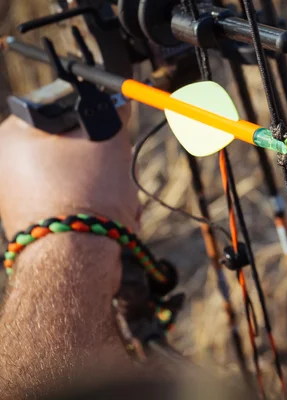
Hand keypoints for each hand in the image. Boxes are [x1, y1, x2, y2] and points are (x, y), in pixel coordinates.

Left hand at [0, 108, 138, 237]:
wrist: (77, 259)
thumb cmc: (85, 195)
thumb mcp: (106, 138)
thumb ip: (112, 113)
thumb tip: (118, 102)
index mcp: (13, 136)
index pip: (62, 110)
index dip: (95, 120)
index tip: (114, 134)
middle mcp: (10, 165)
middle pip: (76, 147)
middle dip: (108, 161)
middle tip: (117, 172)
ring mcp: (23, 196)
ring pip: (83, 176)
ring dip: (111, 186)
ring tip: (119, 201)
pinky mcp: (41, 221)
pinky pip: (78, 201)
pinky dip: (100, 206)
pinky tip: (114, 218)